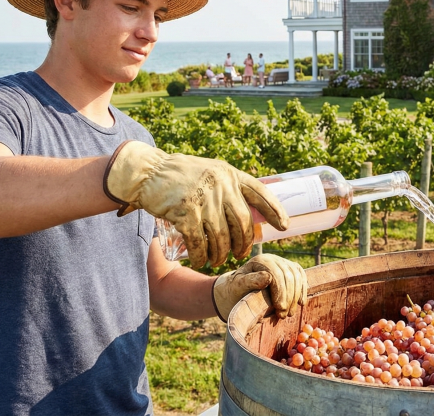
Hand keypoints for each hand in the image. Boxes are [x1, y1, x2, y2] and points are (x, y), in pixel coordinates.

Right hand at [103, 141, 288, 267]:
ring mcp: (204, 200)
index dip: (275, 210)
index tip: (285, 226)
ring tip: (217, 260)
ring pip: (222, 238)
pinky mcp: (186, 213)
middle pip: (243, 224)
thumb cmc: (181, 175)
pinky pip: (200, 244)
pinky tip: (200, 260)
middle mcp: (221, 186)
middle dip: (243, 244)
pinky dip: (201, 256)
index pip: (260, 193)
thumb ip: (229, 188)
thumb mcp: (212, 172)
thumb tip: (252, 212)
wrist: (149, 173)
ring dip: (221, 254)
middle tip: (239, 255)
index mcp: (230, 175)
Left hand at [212, 254, 306, 320]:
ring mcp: (283, 263)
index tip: (279, 309)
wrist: (238, 290)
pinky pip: (301, 276)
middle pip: (288, 276)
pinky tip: (301, 303)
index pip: (276, 274)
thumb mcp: (237, 286)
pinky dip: (302, 289)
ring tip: (290, 313)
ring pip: (297, 276)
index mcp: (260, 260)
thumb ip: (250, 281)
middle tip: (284, 315)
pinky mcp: (290, 269)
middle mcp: (273, 258)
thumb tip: (267, 277)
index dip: (280, 292)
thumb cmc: (236, 290)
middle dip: (288, 297)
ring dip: (295, 296)